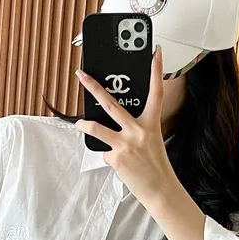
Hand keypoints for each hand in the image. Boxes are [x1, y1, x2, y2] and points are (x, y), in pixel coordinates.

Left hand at [75, 46, 204, 239]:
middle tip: (81, 74)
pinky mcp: (115, 157)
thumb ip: (135, 127)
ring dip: (85, 125)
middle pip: (112, 103)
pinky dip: (107, 155)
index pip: (156, 91)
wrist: (159, 189)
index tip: (155, 51)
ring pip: (98, 129)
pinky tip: (118, 163)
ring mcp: (125, 143)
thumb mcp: (150, 140)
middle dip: (94, 87)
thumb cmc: (154, 164)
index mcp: (151, 123)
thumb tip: (111, 119)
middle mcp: (138, 130)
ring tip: (79, 123)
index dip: (156, 70)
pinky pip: (103, 151)